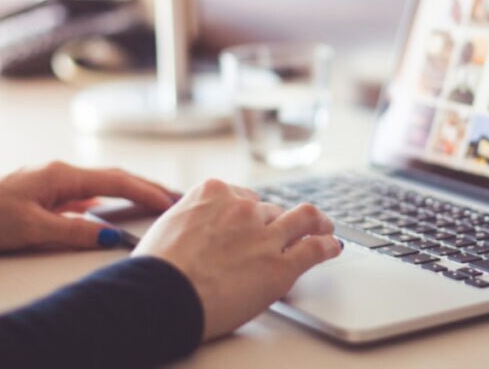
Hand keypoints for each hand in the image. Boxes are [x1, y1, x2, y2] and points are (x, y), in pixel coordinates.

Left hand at [0, 161, 174, 250]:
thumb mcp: (32, 229)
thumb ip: (74, 231)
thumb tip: (112, 237)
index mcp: (62, 175)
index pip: (117, 180)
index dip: (147, 192)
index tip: (171, 202)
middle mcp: (60, 173)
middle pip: (114, 177)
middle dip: (146, 187)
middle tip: (175, 197)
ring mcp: (52, 182)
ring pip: (101, 184)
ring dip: (129, 191)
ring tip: (153, 201)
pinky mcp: (43, 193)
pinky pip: (85, 194)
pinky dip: (106, 199)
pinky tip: (109, 208)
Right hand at [132, 178, 341, 340]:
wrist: (161, 295)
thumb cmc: (156, 269)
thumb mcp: (168, 226)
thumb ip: (191, 220)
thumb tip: (192, 229)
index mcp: (213, 193)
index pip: (244, 196)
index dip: (251, 212)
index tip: (256, 220)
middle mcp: (243, 208)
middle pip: (270, 210)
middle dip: (275, 223)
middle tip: (284, 233)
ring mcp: (265, 235)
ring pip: (302, 219)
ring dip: (315, 223)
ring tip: (325, 228)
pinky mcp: (280, 265)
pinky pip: (314, 249)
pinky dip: (328, 246)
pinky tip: (333, 247)